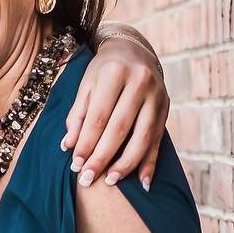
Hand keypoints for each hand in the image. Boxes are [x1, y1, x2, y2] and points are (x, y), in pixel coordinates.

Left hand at [62, 32, 167, 191]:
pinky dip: (150, 163)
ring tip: (111, 181)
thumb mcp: (87, 85)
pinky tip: (143, 183)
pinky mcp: (165, 107)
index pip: (98, 116)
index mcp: (115, 72)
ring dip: (126, 164)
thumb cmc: (104, 71)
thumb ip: (77, 115)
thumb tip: (68, 146)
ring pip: (142, 137)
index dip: (87, 143)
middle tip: (88, 179)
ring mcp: (156, 95)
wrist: (134, 50)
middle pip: (119, 128)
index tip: (76, 166)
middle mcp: (139, 82)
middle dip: (103, 157)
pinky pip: (158, 140)